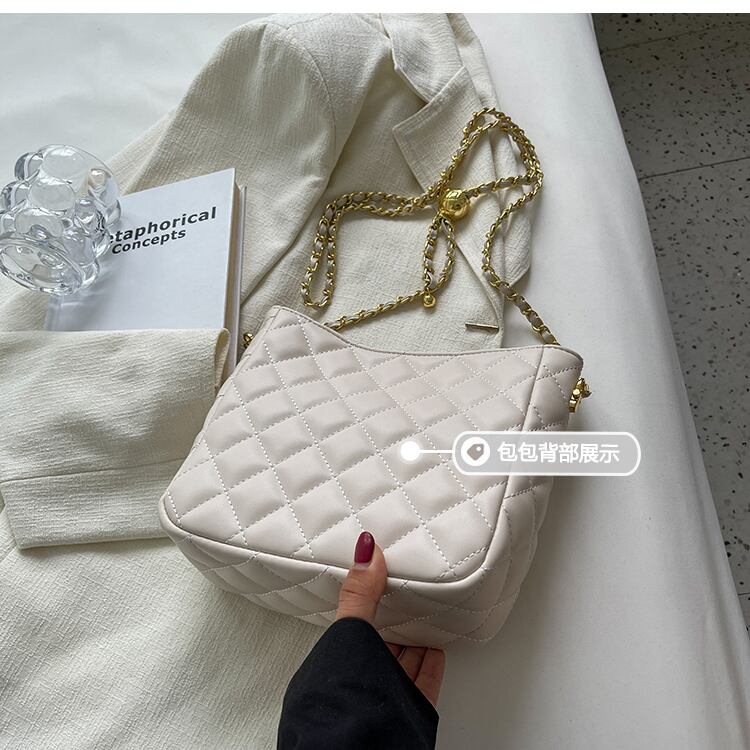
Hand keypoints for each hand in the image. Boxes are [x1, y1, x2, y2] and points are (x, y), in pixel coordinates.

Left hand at [335, 531, 445, 706]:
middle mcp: (356, 682)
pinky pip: (422, 684)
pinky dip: (430, 664)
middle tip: (405, 598)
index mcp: (335, 663)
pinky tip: (437, 650)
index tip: (379, 583)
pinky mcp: (408, 712)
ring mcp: (383, 699)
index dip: (365, 607)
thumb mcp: (351, 631)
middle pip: (378, 647)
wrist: (363, 749)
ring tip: (424, 618)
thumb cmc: (344, 696)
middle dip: (392, 623)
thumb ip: (361, 593)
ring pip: (400, 664)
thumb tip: (366, 549)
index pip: (351, 630)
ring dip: (412, 641)